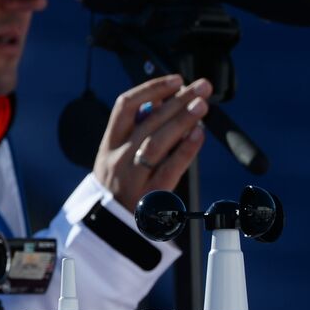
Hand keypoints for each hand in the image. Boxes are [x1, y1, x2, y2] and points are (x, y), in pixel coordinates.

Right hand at [94, 75, 210, 210]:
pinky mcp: (149, 194)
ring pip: (157, 142)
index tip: (175, 80)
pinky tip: (199, 134)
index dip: (151, 89)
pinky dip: (186, 149)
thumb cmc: (118, 187)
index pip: (125, 106)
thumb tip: (162, 101)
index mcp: (109, 144)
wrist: (107, 228)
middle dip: (177, 99)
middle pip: (148, 121)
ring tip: (202, 104)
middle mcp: (118, 157)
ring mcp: (132, 176)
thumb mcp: (115, 156)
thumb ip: (136, 130)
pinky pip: (170, 168)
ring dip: (181, 120)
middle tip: (201, 87)